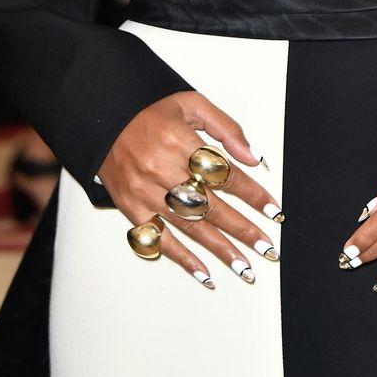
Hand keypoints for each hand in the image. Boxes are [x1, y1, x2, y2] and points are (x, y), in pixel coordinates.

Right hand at [98, 91, 282, 288]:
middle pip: (211, 206)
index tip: (273, 210)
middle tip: (267, 248)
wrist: (103, 119)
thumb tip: (254, 157)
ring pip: (189, 227)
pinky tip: (203, 272)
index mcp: (179, 141)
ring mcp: (145, 192)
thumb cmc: (150, 112)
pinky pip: (158, 239)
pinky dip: (182, 258)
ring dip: (219, 250)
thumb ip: (225, 128)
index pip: (225, 174)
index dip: (252, 194)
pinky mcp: (131, 208)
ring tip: (244, 267)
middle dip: (243, 230)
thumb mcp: (191, 104)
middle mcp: (162, 169)